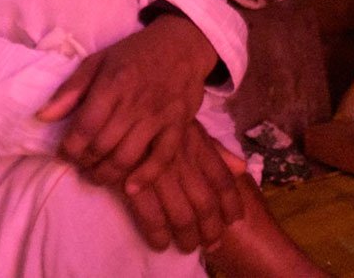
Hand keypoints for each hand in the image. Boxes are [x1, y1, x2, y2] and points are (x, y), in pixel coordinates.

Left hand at [35, 14, 214, 186]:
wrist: (181, 45)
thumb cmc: (134, 53)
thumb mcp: (97, 61)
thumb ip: (70, 89)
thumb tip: (43, 116)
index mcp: (112, 84)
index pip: (85, 126)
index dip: (70, 147)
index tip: (62, 155)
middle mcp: (135, 103)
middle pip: (103, 145)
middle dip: (85, 162)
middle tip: (78, 166)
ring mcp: (158, 117)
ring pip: (128, 157)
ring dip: (107, 174)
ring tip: (95, 176)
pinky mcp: (178, 126)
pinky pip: (162, 159)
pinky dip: (145, 177)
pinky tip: (129, 188)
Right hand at [122, 121, 245, 252]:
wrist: (112, 107)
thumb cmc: (151, 115)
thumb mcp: (186, 123)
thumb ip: (214, 147)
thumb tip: (241, 168)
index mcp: (197, 145)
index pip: (222, 181)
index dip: (231, 205)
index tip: (233, 221)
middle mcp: (183, 161)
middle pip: (205, 205)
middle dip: (210, 230)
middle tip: (211, 245)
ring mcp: (159, 174)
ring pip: (182, 216)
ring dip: (187, 238)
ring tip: (187, 246)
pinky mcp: (134, 182)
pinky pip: (151, 217)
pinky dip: (158, 235)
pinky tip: (160, 243)